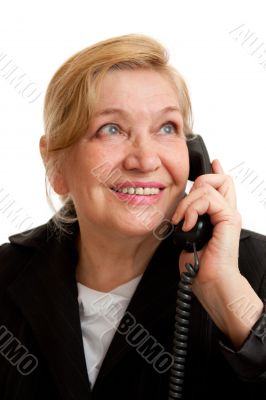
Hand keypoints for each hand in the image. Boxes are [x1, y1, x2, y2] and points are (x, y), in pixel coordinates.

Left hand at [171, 159, 262, 347]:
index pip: (223, 186)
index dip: (216, 173)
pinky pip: (209, 199)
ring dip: (188, 203)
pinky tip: (188, 225)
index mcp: (219, 216)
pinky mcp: (228, 219)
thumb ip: (191, 221)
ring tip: (183, 222)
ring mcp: (229, 215)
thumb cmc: (202, 266)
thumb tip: (183, 214)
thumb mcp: (190, 237)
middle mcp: (226, 213)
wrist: (212, 283)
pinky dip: (193, 209)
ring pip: (209, 187)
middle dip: (196, 185)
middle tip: (184, 210)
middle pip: (218, 179)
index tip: (213, 163)